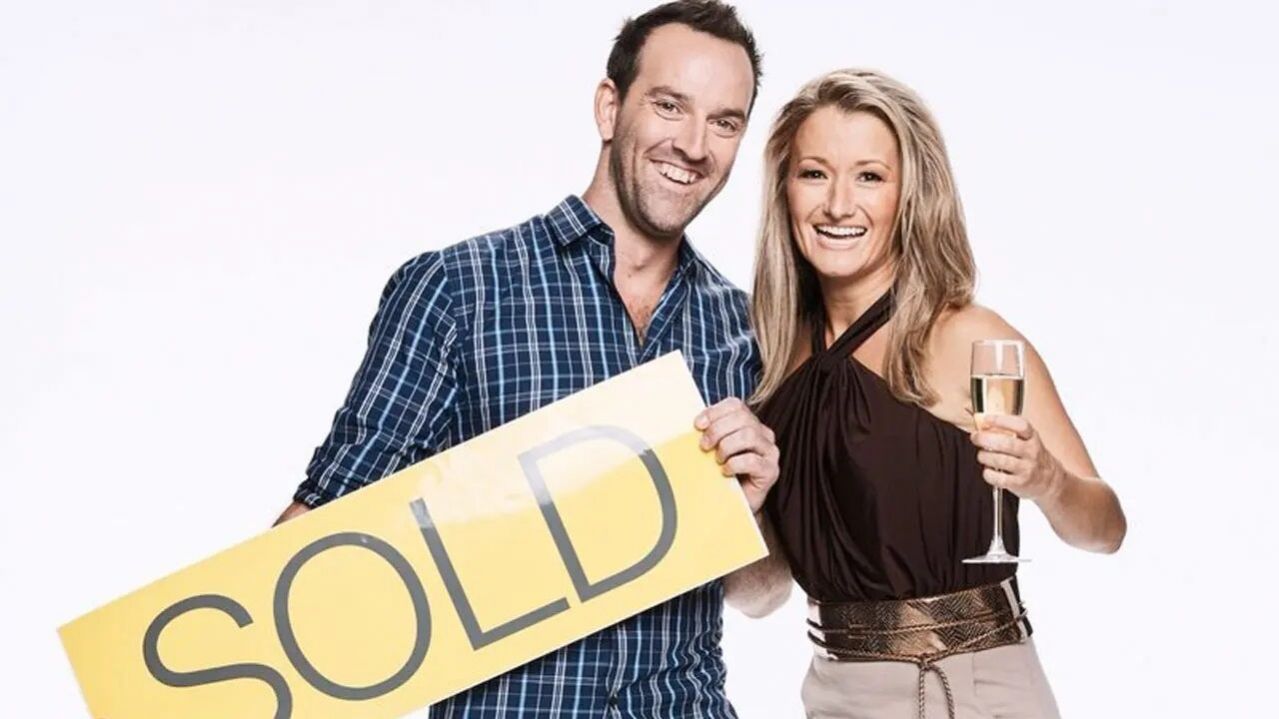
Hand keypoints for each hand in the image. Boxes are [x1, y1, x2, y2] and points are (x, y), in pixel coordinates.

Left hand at [695, 398, 779, 513]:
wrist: (734, 504)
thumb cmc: (724, 474)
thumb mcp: (714, 449)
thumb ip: (709, 433)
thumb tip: (695, 424)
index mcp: (749, 423)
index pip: (735, 405)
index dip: (715, 412)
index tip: (698, 425)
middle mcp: (763, 434)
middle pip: (742, 418)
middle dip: (717, 430)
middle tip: (704, 446)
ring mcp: (770, 452)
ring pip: (748, 436)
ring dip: (726, 447)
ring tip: (718, 460)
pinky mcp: (771, 470)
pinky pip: (752, 460)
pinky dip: (734, 464)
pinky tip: (725, 471)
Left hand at [971, 414, 1064, 501]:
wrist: (1049, 480)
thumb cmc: (1032, 456)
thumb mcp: (1027, 440)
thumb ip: (1009, 431)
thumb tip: (982, 424)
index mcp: (1032, 437)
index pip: (1021, 425)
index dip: (1002, 420)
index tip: (987, 419)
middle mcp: (1031, 452)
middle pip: (1007, 443)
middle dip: (986, 439)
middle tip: (976, 438)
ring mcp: (1027, 468)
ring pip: (1001, 460)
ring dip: (985, 456)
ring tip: (982, 455)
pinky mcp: (1020, 483)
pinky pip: (999, 478)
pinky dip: (988, 473)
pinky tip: (988, 470)